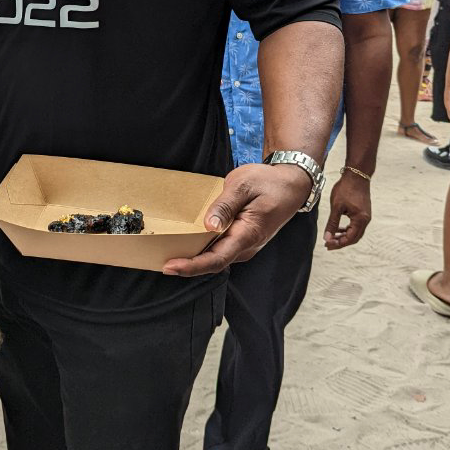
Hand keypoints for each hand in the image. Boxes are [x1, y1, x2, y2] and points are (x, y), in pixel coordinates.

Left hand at [163, 162, 312, 276]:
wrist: (291, 185)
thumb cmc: (268, 183)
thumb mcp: (244, 185)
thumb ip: (225, 205)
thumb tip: (209, 225)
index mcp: (248, 234)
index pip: (217, 259)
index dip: (192, 266)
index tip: (170, 266)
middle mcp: (247, 246)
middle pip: (213, 263)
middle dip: (187, 265)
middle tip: (158, 261)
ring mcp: (245, 245)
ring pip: (215, 258)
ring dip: (193, 259)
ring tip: (167, 253)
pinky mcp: (241, 240)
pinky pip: (219, 250)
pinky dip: (202, 250)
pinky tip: (186, 243)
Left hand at [322, 169, 370, 249]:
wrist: (357, 175)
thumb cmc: (346, 188)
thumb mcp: (336, 207)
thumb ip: (332, 224)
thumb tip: (327, 238)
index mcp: (360, 220)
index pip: (349, 238)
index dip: (338, 243)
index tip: (327, 245)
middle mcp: (366, 220)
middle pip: (354, 238)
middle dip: (341, 242)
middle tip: (328, 244)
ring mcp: (366, 216)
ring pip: (355, 232)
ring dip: (344, 236)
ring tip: (332, 237)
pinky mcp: (364, 212)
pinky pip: (356, 225)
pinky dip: (347, 229)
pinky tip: (338, 228)